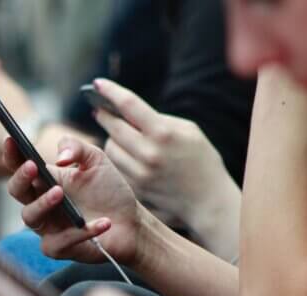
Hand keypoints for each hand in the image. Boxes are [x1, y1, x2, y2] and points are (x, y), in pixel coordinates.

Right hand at [4, 135, 145, 264]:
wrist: (132, 222)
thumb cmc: (109, 191)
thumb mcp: (97, 160)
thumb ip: (77, 147)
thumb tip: (60, 156)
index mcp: (45, 180)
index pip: (20, 165)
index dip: (12, 153)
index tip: (11, 139)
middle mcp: (41, 203)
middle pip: (17, 191)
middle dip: (21, 178)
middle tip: (32, 166)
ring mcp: (48, 227)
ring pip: (30, 216)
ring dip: (43, 203)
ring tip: (60, 192)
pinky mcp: (60, 248)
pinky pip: (61, 242)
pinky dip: (82, 232)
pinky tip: (104, 222)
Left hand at [93, 78, 240, 259]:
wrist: (208, 201)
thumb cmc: (202, 160)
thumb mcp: (188, 131)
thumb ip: (159, 120)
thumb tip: (129, 112)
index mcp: (163, 133)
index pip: (128, 104)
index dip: (110, 91)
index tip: (97, 83)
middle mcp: (148, 153)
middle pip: (113, 127)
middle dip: (104, 115)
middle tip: (99, 109)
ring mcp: (139, 173)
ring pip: (110, 148)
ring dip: (111, 138)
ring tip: (117, 133)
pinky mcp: (135, 188)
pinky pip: (116, 167)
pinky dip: (118, 158)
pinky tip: (125, 153)